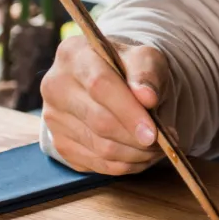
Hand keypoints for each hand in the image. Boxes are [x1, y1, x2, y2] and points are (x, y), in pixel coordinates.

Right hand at [40, 35, 170, 175]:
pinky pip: (96, 164)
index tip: (154, 132)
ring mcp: (53, 117)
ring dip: (135, 155)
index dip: (129, 112)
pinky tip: (142, 156)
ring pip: (99, 147)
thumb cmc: (131, 68)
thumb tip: (147, 97)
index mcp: (75, 54)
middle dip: (137, 138)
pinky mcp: (58, 143)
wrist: (113, 82)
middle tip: (165, 143)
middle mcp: (55, 85)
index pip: (100, 86)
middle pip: (99, 121)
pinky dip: (125, 165)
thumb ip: (148, 74)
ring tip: (159, 149)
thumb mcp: (146, 59)